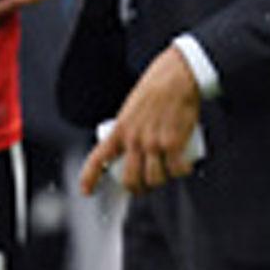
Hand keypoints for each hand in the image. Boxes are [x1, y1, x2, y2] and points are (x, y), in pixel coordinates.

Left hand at [80, 46, 202, 196]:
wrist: (175, 78)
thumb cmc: (154, 91)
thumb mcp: (131, 110)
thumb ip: (129, 128)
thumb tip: (133, 149)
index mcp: (118, 130)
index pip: (97, 159)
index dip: (89, 178)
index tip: (85, 191)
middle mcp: (133, 140)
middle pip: (130, 179)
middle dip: (136, 189)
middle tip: (144, 188)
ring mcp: (153, 143)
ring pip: (154, 179)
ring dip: (161, 182)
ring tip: (167, 175)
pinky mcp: (173, 143)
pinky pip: (177, 169)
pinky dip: (181, 172)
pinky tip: (184, 169)